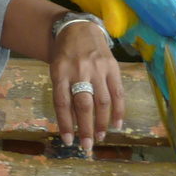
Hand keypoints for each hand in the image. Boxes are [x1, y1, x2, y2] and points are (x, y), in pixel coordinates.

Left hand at [50, 22, 124, 150]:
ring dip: (102, 123)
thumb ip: (64, 94)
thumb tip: (73, 123)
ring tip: (100, 137)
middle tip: (87, 145)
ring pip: (102, 101)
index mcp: (60, 73)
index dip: (65, 124)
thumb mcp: (57, 72)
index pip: (62, 103)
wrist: (80, 29)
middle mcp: (79, 71)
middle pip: (83, 104)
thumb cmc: (65, 56)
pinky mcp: (113, 67)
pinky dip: (119, 111)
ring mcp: (98, 69)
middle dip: (86, 128)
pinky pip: (118, 93)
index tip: (69, 141)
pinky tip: (117, 125)